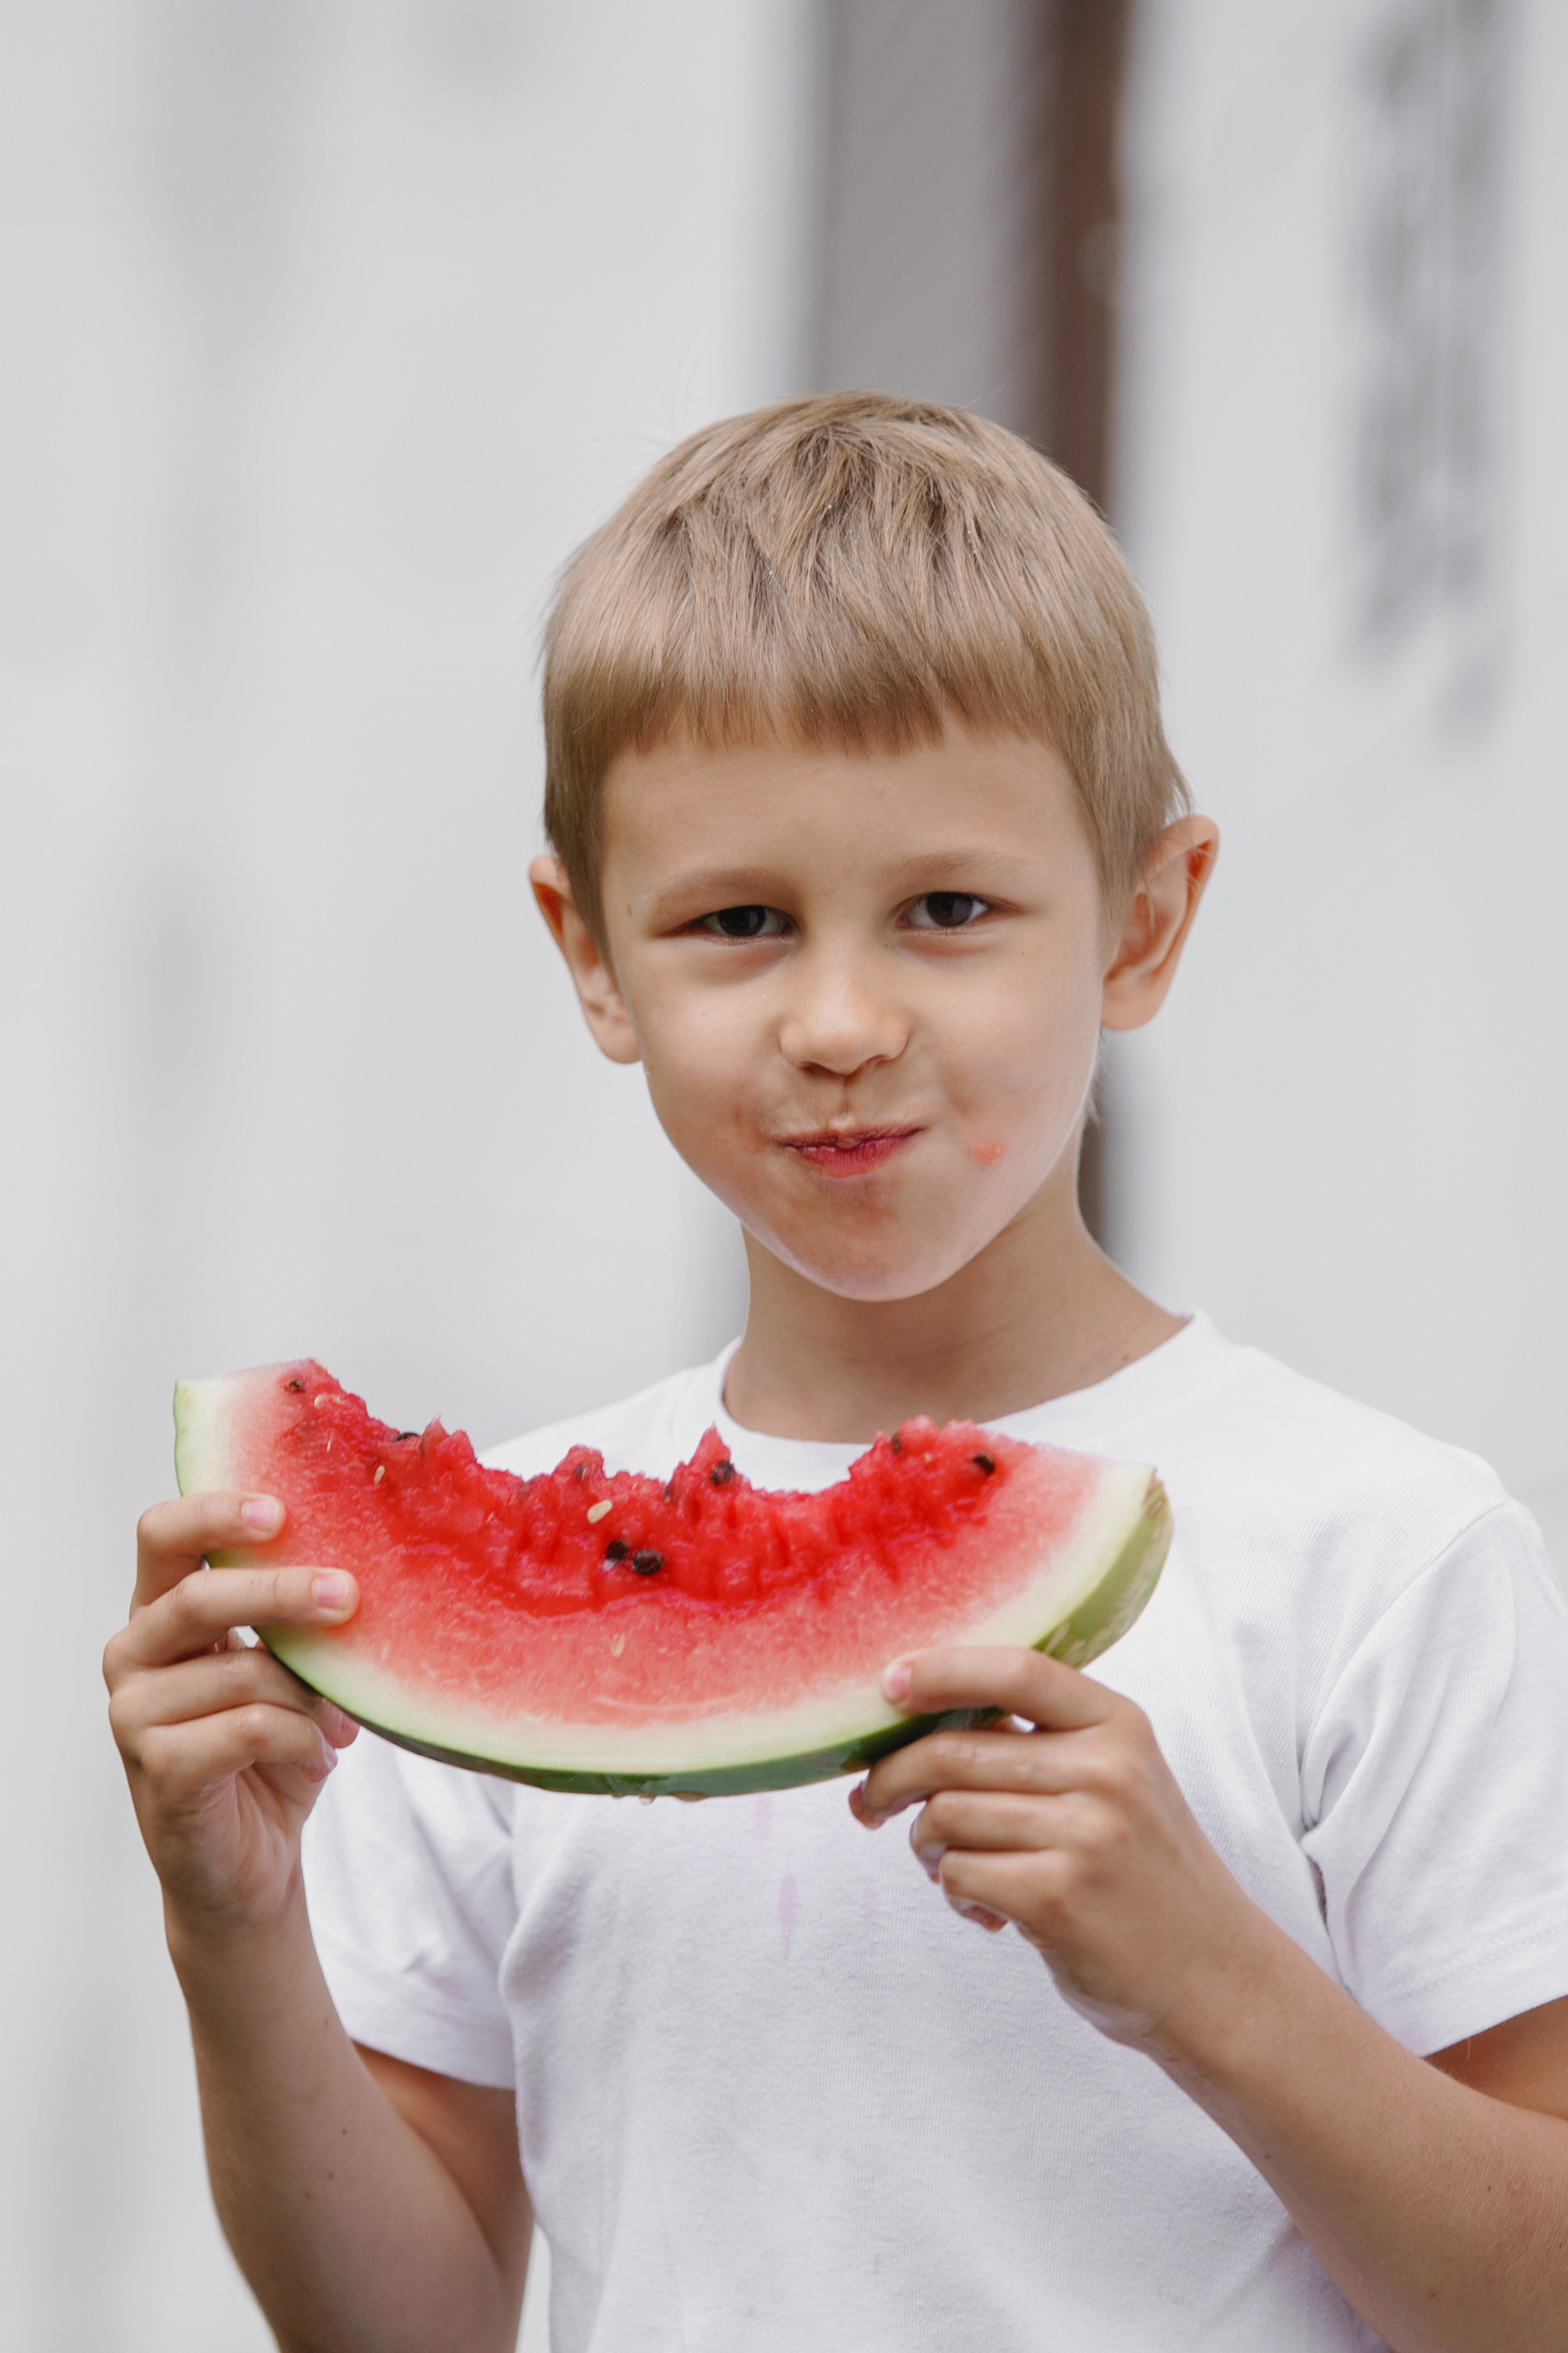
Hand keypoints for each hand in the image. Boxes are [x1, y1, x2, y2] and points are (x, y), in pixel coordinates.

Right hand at [105, 1493, 360, 1943]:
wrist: (250, 1865)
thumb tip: (357, 1574)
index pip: (164, 1535)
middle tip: (347, 1594)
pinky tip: (319, 1753)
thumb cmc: (271, 1754)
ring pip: (242, 1670)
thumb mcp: (289, 1674)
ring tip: (340, 1721)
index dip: (214, 1513)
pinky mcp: (158, 1769)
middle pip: (199, 1595)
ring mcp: (134, 1714)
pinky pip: (249, 1727)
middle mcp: (135, 1655)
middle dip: (281, 1590)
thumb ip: (296, 1622)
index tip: (279, 1511)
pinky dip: (301, 1738)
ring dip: (312, 1695)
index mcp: (161, 1613)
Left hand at [850, 1646, 1269, 2058]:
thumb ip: (1039, 1749)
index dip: (940, 1670)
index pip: (1016, 1670)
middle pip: (953, 1751)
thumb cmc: (1145, 1878)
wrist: (1215, 1979)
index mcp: (1119, 1725)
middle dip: (892, 1779)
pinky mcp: (1058, 1896)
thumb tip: (913, 1731)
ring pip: (946, 1816)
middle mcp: (1106, 1770)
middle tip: (871, 1805)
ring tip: (956, 1872)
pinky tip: (990, 1913)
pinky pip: (959, 1873)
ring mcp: (1085, 1833)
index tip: (889, 1683)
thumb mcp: (1118, 1785)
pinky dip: (955, 1893)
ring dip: (928, 1848)